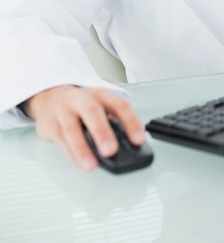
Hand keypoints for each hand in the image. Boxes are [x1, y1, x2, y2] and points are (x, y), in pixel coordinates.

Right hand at [21, 85, 145, 170]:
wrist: (50, 97)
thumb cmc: (81, 105)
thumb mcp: (100, 106)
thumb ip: (113, 123)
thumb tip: (129, 146)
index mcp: (101, 94)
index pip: (120, 105)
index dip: (131, 122)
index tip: (139, 140)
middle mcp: (82, 99)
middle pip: (93, 112)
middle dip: (102, 132)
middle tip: (111, 150)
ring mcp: (65, 110)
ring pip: (72, 128)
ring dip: (82, 148)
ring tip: (91, 165)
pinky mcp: (51, 124)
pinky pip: (61, 139)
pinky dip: (71, 153)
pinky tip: (79, 162)